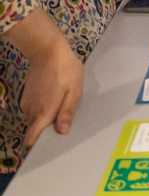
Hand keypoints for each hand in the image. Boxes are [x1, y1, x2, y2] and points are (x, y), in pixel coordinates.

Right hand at [3, 8, 83, 147]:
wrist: (47, 50)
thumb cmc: (65, 70)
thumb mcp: (74, 91)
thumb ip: (67, 112)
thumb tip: (62, 132)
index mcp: (43, 113)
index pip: (32, 138)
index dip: (40, 144)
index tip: (51, 145)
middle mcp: (31, 111)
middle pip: (35, 129)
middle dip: (47, 129)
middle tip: (63, 122)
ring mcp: (27, 102)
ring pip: (34, 119)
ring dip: (45, 117)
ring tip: (61, 107)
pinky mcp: (26, 95)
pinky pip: (33, 109)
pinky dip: (41, 108)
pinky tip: (54, 98)